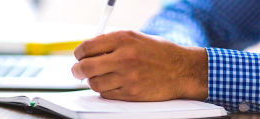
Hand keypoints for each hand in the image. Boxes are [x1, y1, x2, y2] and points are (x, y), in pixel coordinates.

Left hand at [72, 30, 207, 100]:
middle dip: (77, 70)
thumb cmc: (159, 53)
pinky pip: (106, 94)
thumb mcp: (135, 38)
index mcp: (123, 39)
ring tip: (101, 77)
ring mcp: (127, 77)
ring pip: (94, 83)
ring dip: (93, 81)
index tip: (79, 57)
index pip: (87, 47)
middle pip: (85, 67)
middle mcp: (124, 57)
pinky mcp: (131, 93)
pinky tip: (114, 84)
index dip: (78, 54)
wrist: (182, 70)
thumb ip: (111, 42)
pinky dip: (106, 90)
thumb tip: (87, 51)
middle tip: (78, 71)